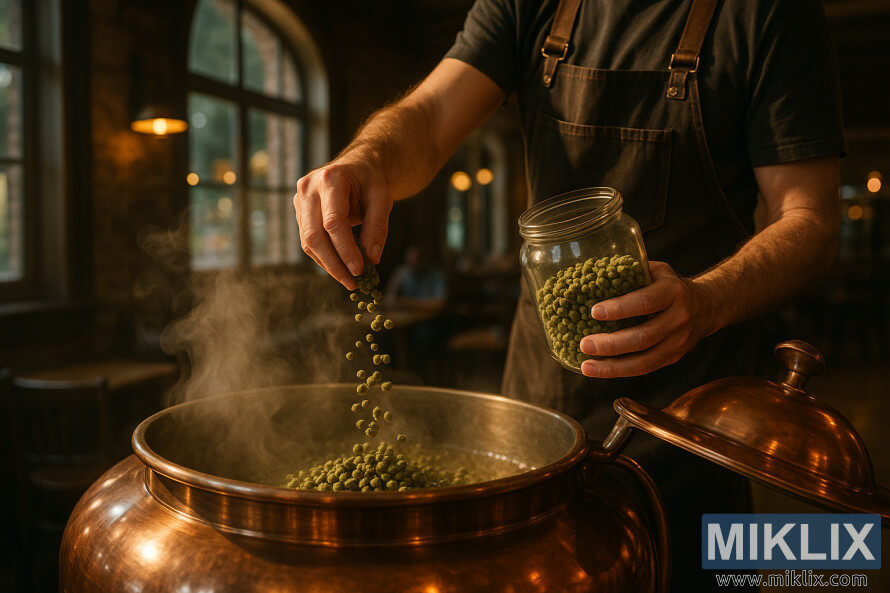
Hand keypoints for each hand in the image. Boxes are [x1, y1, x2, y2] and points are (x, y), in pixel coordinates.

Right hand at [293, 154, 391, 289]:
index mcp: (330, 179)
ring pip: (308, 242)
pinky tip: (340, 267)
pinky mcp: (300, 212)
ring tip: (349, 280)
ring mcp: (300, 200)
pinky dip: (324, 257)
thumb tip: (372, 259)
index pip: (334, 222)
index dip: (345, 249)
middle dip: (334, 263)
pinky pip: (308, 241)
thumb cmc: (371, 181)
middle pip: (315, 235)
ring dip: (328, 264)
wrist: (357, 166)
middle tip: (353, 282)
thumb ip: (377, 227)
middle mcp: (308, 188)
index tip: (359, 270)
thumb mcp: (382, 199)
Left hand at [578, 261, 715, 377]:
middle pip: (643, 337)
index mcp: (673, 292)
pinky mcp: (673, 357)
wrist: (707, 306)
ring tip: (586, 366)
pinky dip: (619, 371)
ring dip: (612, 366)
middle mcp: (679, 318)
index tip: (594, 311)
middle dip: (611, 344)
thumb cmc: (669, 285)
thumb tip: (593, 274)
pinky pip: (644, 368)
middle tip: (584, 343)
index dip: (619, 308)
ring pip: (644, 361)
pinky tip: (599, 370)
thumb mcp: (656, 271)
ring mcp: (678, 342)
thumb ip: (631, 272)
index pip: (645, 302)